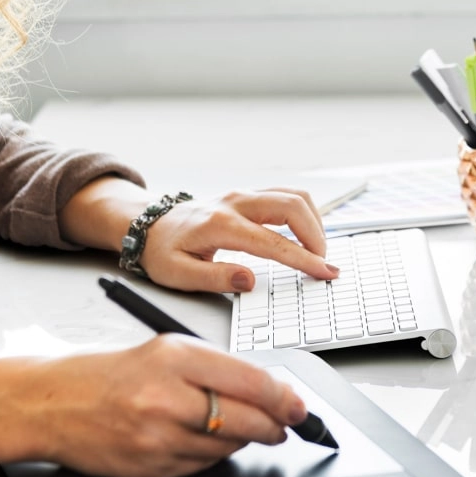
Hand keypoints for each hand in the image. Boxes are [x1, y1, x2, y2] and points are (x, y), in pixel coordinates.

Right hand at [0, 335, 309, 476]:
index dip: (283, 398)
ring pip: (227, 447)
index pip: (250, 381)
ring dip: (245, 440)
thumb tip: (267, 389)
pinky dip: (213, 455)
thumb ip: (216, 366)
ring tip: (244, 427)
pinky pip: (201, 467)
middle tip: (285, 423)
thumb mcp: (166, 349)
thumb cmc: (112, 371)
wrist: (54, 402)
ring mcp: (158, 438)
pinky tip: (206, 440)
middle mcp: (168, 397)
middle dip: (274, 425)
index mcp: (176, 356)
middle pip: (246, 420)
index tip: (299, 405)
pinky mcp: (150, 469)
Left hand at [141, 189, 338, 291]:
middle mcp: (236, 203)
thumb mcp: (178, 274)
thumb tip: (248, 281)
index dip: (303, 258)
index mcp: (220, 224)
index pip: (272, 242)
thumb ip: (214, 278)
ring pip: (293, 196)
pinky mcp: (248, 195)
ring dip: (313, 222)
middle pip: (292, 205)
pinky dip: (303, 213)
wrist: (150, 225)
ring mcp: (244, 195)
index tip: (324, 272)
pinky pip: (286, 195)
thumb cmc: (163, 251)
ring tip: (316, 251)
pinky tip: (305, 234)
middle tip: (323, 263)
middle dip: (316, 235)